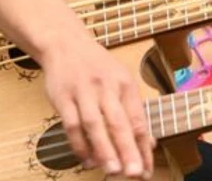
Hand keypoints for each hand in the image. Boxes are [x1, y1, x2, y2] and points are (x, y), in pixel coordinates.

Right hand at [39, 35, 154, 178]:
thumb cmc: (98, 67)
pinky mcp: (62, 97)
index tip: (147, 169)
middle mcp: (106, 87)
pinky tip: (87, 160)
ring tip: (112, 170)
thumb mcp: (122, 81)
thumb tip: (149, 144)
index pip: (138, 119)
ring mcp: (83, 92)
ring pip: (94, 124)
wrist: (65, 44)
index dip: (143, 146)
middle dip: (127, 149)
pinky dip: (79, 145)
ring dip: (103, 149)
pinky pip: (71, 125)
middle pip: (118, 122)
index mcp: (125, 84)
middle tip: (134, 172)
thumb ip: (134, 112)